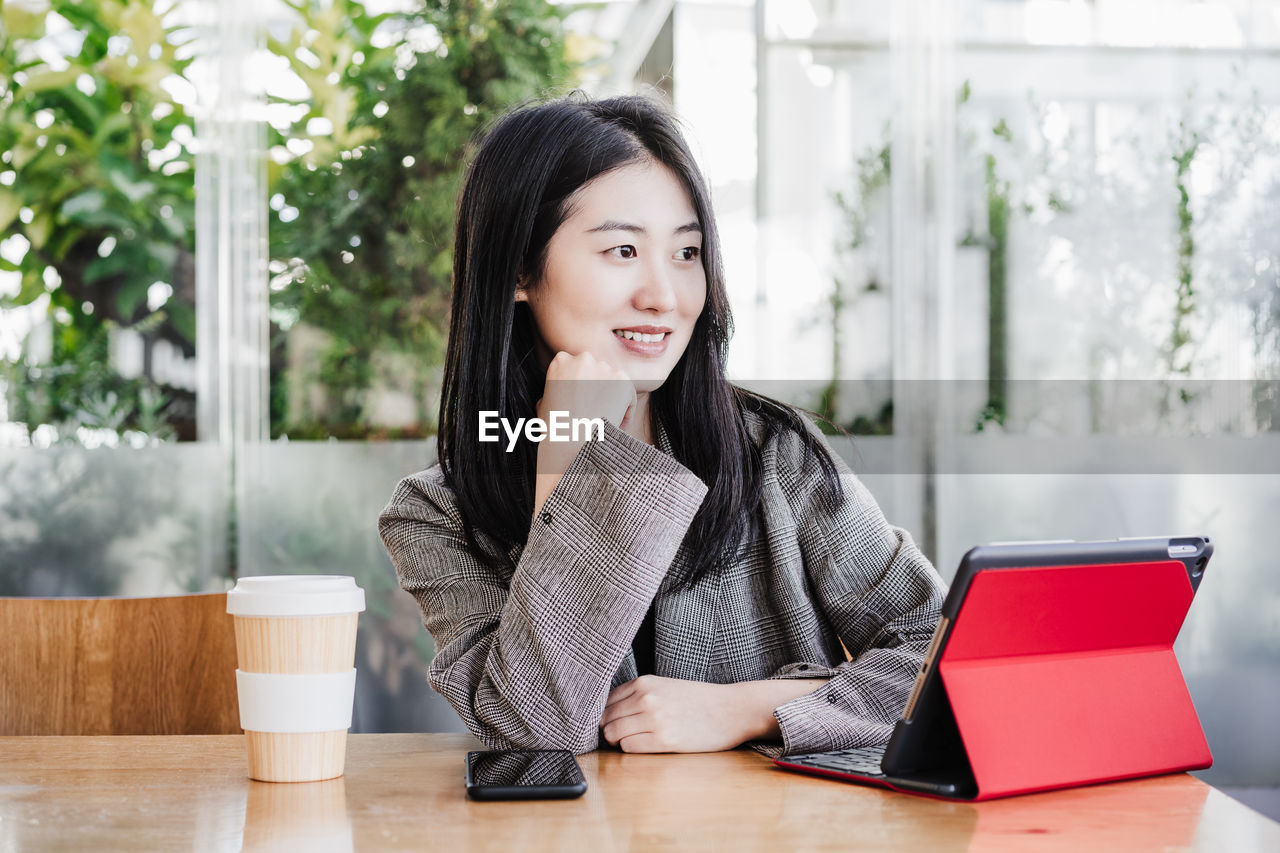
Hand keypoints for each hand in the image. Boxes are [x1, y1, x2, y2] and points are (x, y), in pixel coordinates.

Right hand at [533, 352, 635, 517]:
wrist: (571, 443)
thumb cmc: (555, 430)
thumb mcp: (543, 406)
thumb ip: (554, 392)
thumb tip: (557, 394)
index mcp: (561, 361)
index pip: (578, 368)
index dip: (582, 388)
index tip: (583, 405)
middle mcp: (583, 359)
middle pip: (598, 373)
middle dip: (599, 391)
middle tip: (597, 413)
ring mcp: (605, 368)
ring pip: (615, 384)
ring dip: (613, 400)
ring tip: (606, 423)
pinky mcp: (623, 381)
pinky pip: (629, 397)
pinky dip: (625, 412)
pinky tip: (616, 427)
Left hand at [599, 675, 753, 752]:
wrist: (733, 709)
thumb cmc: (700, 700)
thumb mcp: (665, 686)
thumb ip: (638, 695)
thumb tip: (609, 714)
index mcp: (645, 682)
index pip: (605, 701)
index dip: (607, 715)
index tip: (616, 722)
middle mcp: (646, 698)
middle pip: (606, 719)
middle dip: (611, 729)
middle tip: (628, 734)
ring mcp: (654, 719)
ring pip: (613, 734)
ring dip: (621, 741)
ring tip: (640, 739)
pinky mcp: (664, 740)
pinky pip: (629, 748)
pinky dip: (633, 749)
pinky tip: (650, 745)